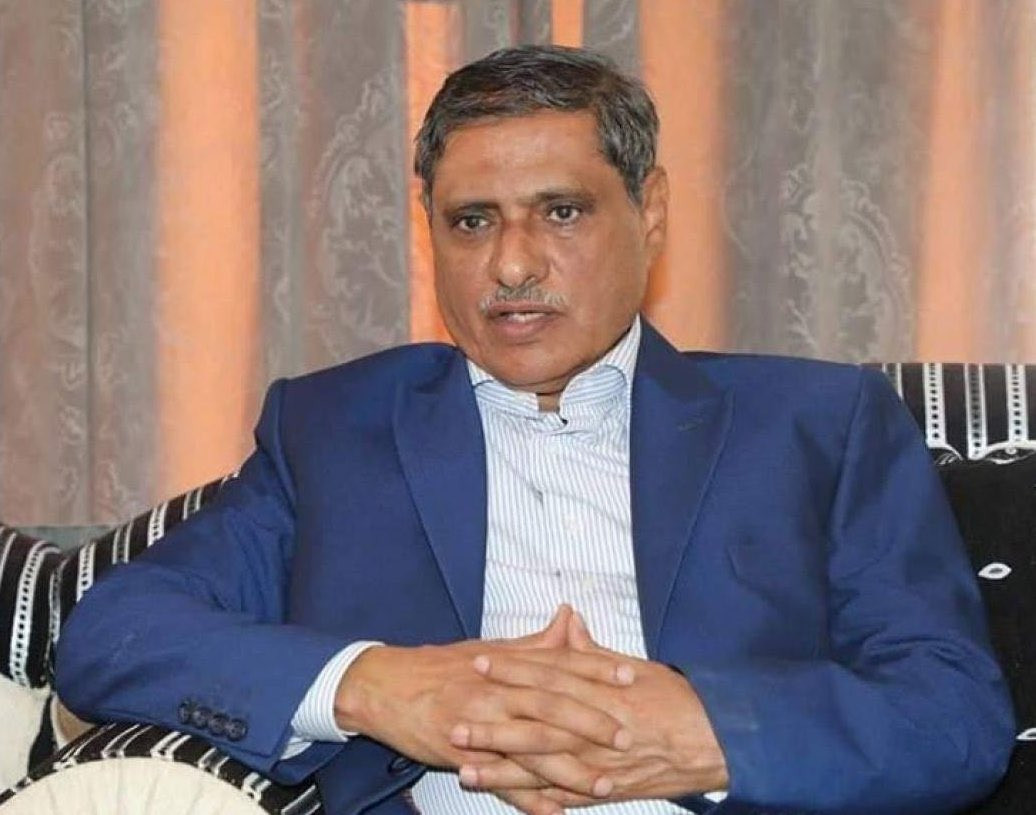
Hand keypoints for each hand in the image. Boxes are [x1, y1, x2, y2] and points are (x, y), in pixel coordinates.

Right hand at [333, 606, 631, 781]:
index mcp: (506, 663)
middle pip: (550, 706)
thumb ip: (535, 643)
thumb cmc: (442, 667)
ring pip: (530, 747)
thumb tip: (569, 619)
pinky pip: (499, 780)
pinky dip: (527, 798)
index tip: (630, 678)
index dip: (595, 671)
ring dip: (569, 769)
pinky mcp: (460, 754)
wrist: (385, 685)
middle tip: (626, 737)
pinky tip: (554, 812)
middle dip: (591, 723)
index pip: (558, 665)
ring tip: (603, 784)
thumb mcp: (491, 649)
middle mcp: (495, 690)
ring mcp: (477, 723)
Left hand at [453, 613, 727, 811]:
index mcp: (602, 690)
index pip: (549, 675)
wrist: (717, 741)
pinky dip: (540, 803)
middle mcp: (597, 728)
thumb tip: (566, 621)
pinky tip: (509, 804)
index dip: (512, 669)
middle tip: (455, 724)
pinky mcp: (608, 791)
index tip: (479, 662)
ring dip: (504, 772)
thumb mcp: (636, 666)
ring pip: (545, 769)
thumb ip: (593, 651)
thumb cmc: (676, 700)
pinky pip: (569, 798)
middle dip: (493, 726)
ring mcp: (601, 764)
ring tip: (466, 772)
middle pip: (538, 725)